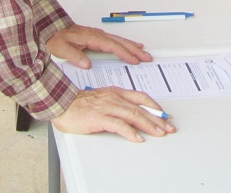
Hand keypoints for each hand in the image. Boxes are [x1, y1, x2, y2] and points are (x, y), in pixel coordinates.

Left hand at [47, 24, 152, 69]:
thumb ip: (74, 56)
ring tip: (144, 51)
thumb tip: (87, 64)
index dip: (125, 53)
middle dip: (135, 49)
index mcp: (91, 37)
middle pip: (120, 42)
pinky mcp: (96, 37)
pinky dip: (124, 44)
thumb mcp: (61, 48)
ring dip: (132, 46)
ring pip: (119, 40)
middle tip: (147, 56)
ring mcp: (97, 35)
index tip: (135, 60)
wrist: (50, 28)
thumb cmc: (55, 38)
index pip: (112, 46)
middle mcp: (97, 35)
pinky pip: (114, 41)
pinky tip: (129, 46)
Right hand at [52, 85, 175, 141]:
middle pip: (140, 108)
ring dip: (148, 125)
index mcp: (116, 92)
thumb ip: (117, 104)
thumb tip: (132, 114)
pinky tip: (138, 138)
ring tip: (159, 133)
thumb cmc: (79, 104)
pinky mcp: (99, 118)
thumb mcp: (103, 100)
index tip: (164, 115)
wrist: (62, 103)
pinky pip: (119, 125)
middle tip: (168, 127)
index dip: (154, 106)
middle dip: (157, 118)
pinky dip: (130, 132)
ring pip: (133, 115)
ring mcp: (107, 107)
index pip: (141, 97)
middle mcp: (114, 98)